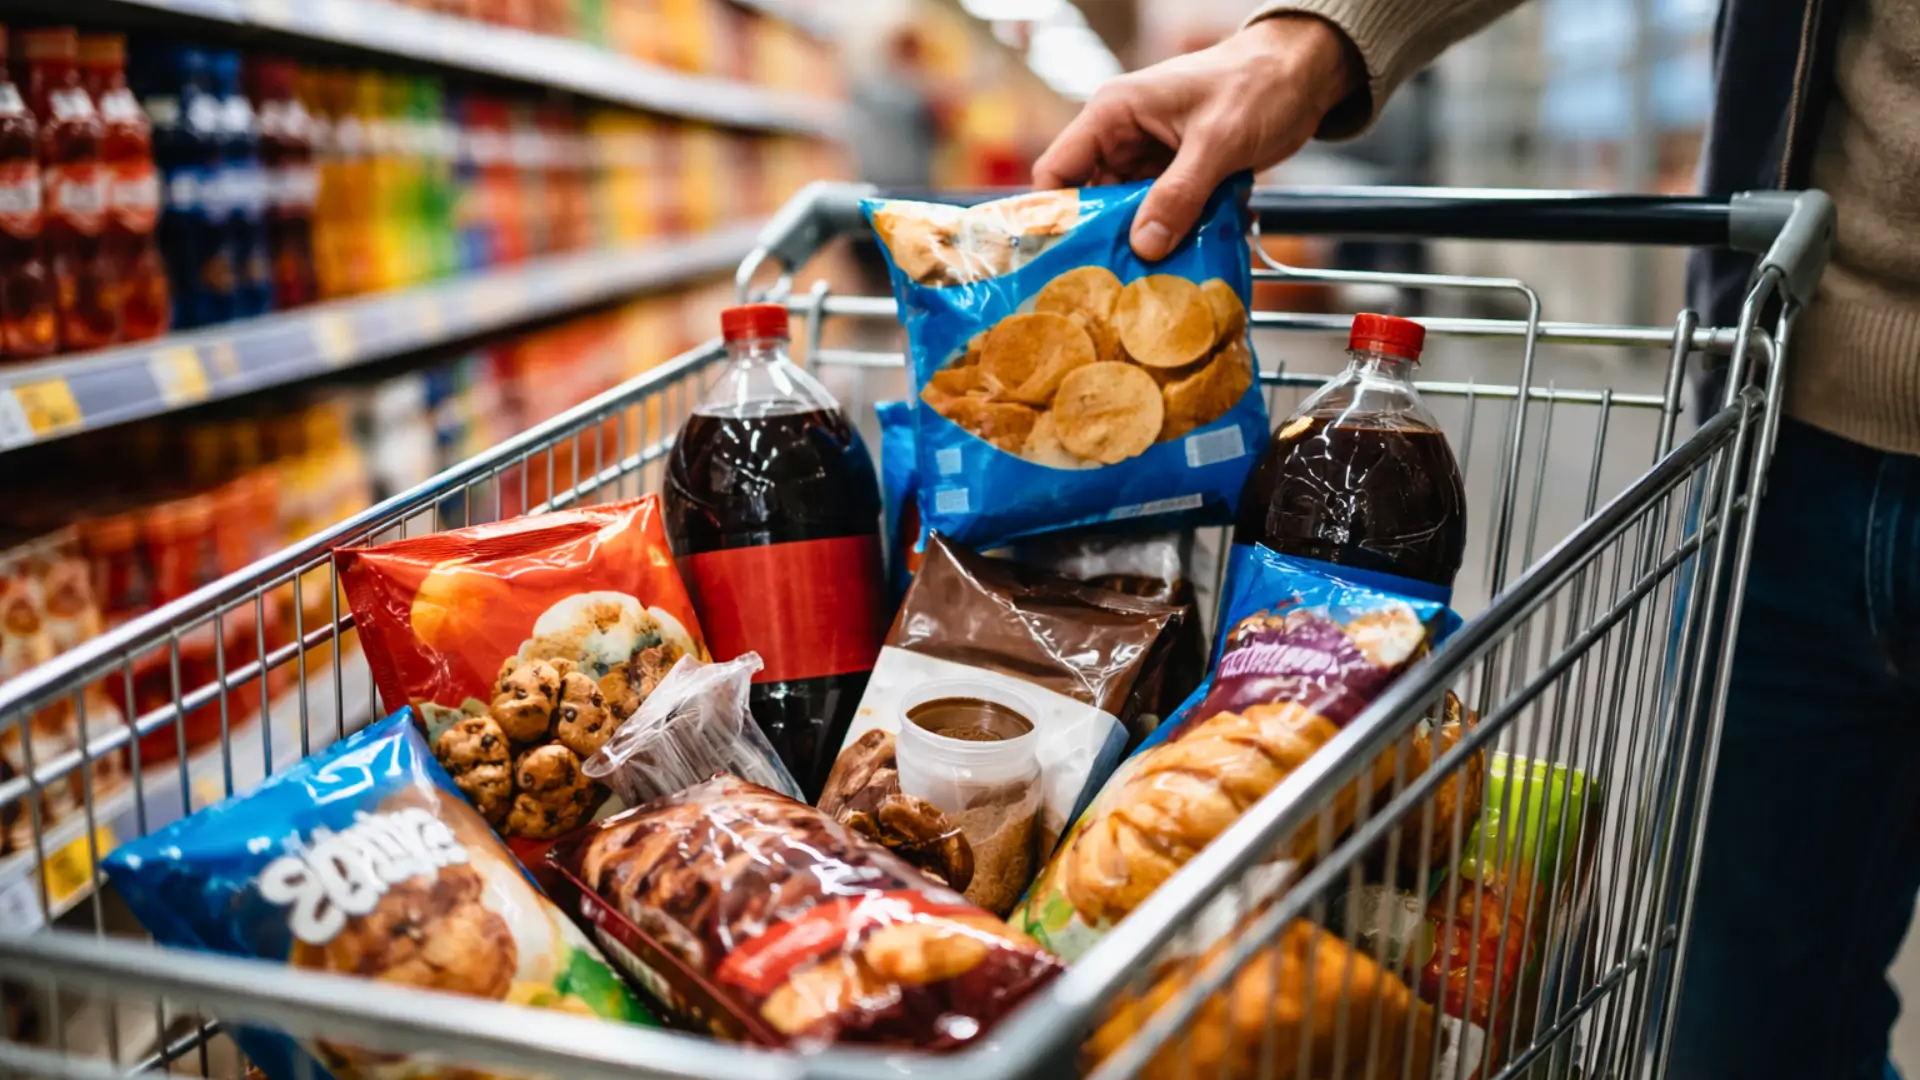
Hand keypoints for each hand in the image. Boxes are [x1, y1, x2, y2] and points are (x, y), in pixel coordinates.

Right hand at [1033, 15, 1361, 260]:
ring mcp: (1151, 159)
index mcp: (1114, 114)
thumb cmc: (1258, 83)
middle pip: (1093, 202)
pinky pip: (1164, 214)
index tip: (1064, 258)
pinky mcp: (1178, 175)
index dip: (1055, 215)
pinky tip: (1191, 255)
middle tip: (1116, 282)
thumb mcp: (1218, 139)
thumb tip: (1145, 245)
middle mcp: (1124, 138)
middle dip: (1106, 240)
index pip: (1057, 170)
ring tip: (1155, 278)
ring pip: (1131, 214)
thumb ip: (1180, 193)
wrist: (1304, 72)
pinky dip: (1176, 233)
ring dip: (1147, 242)